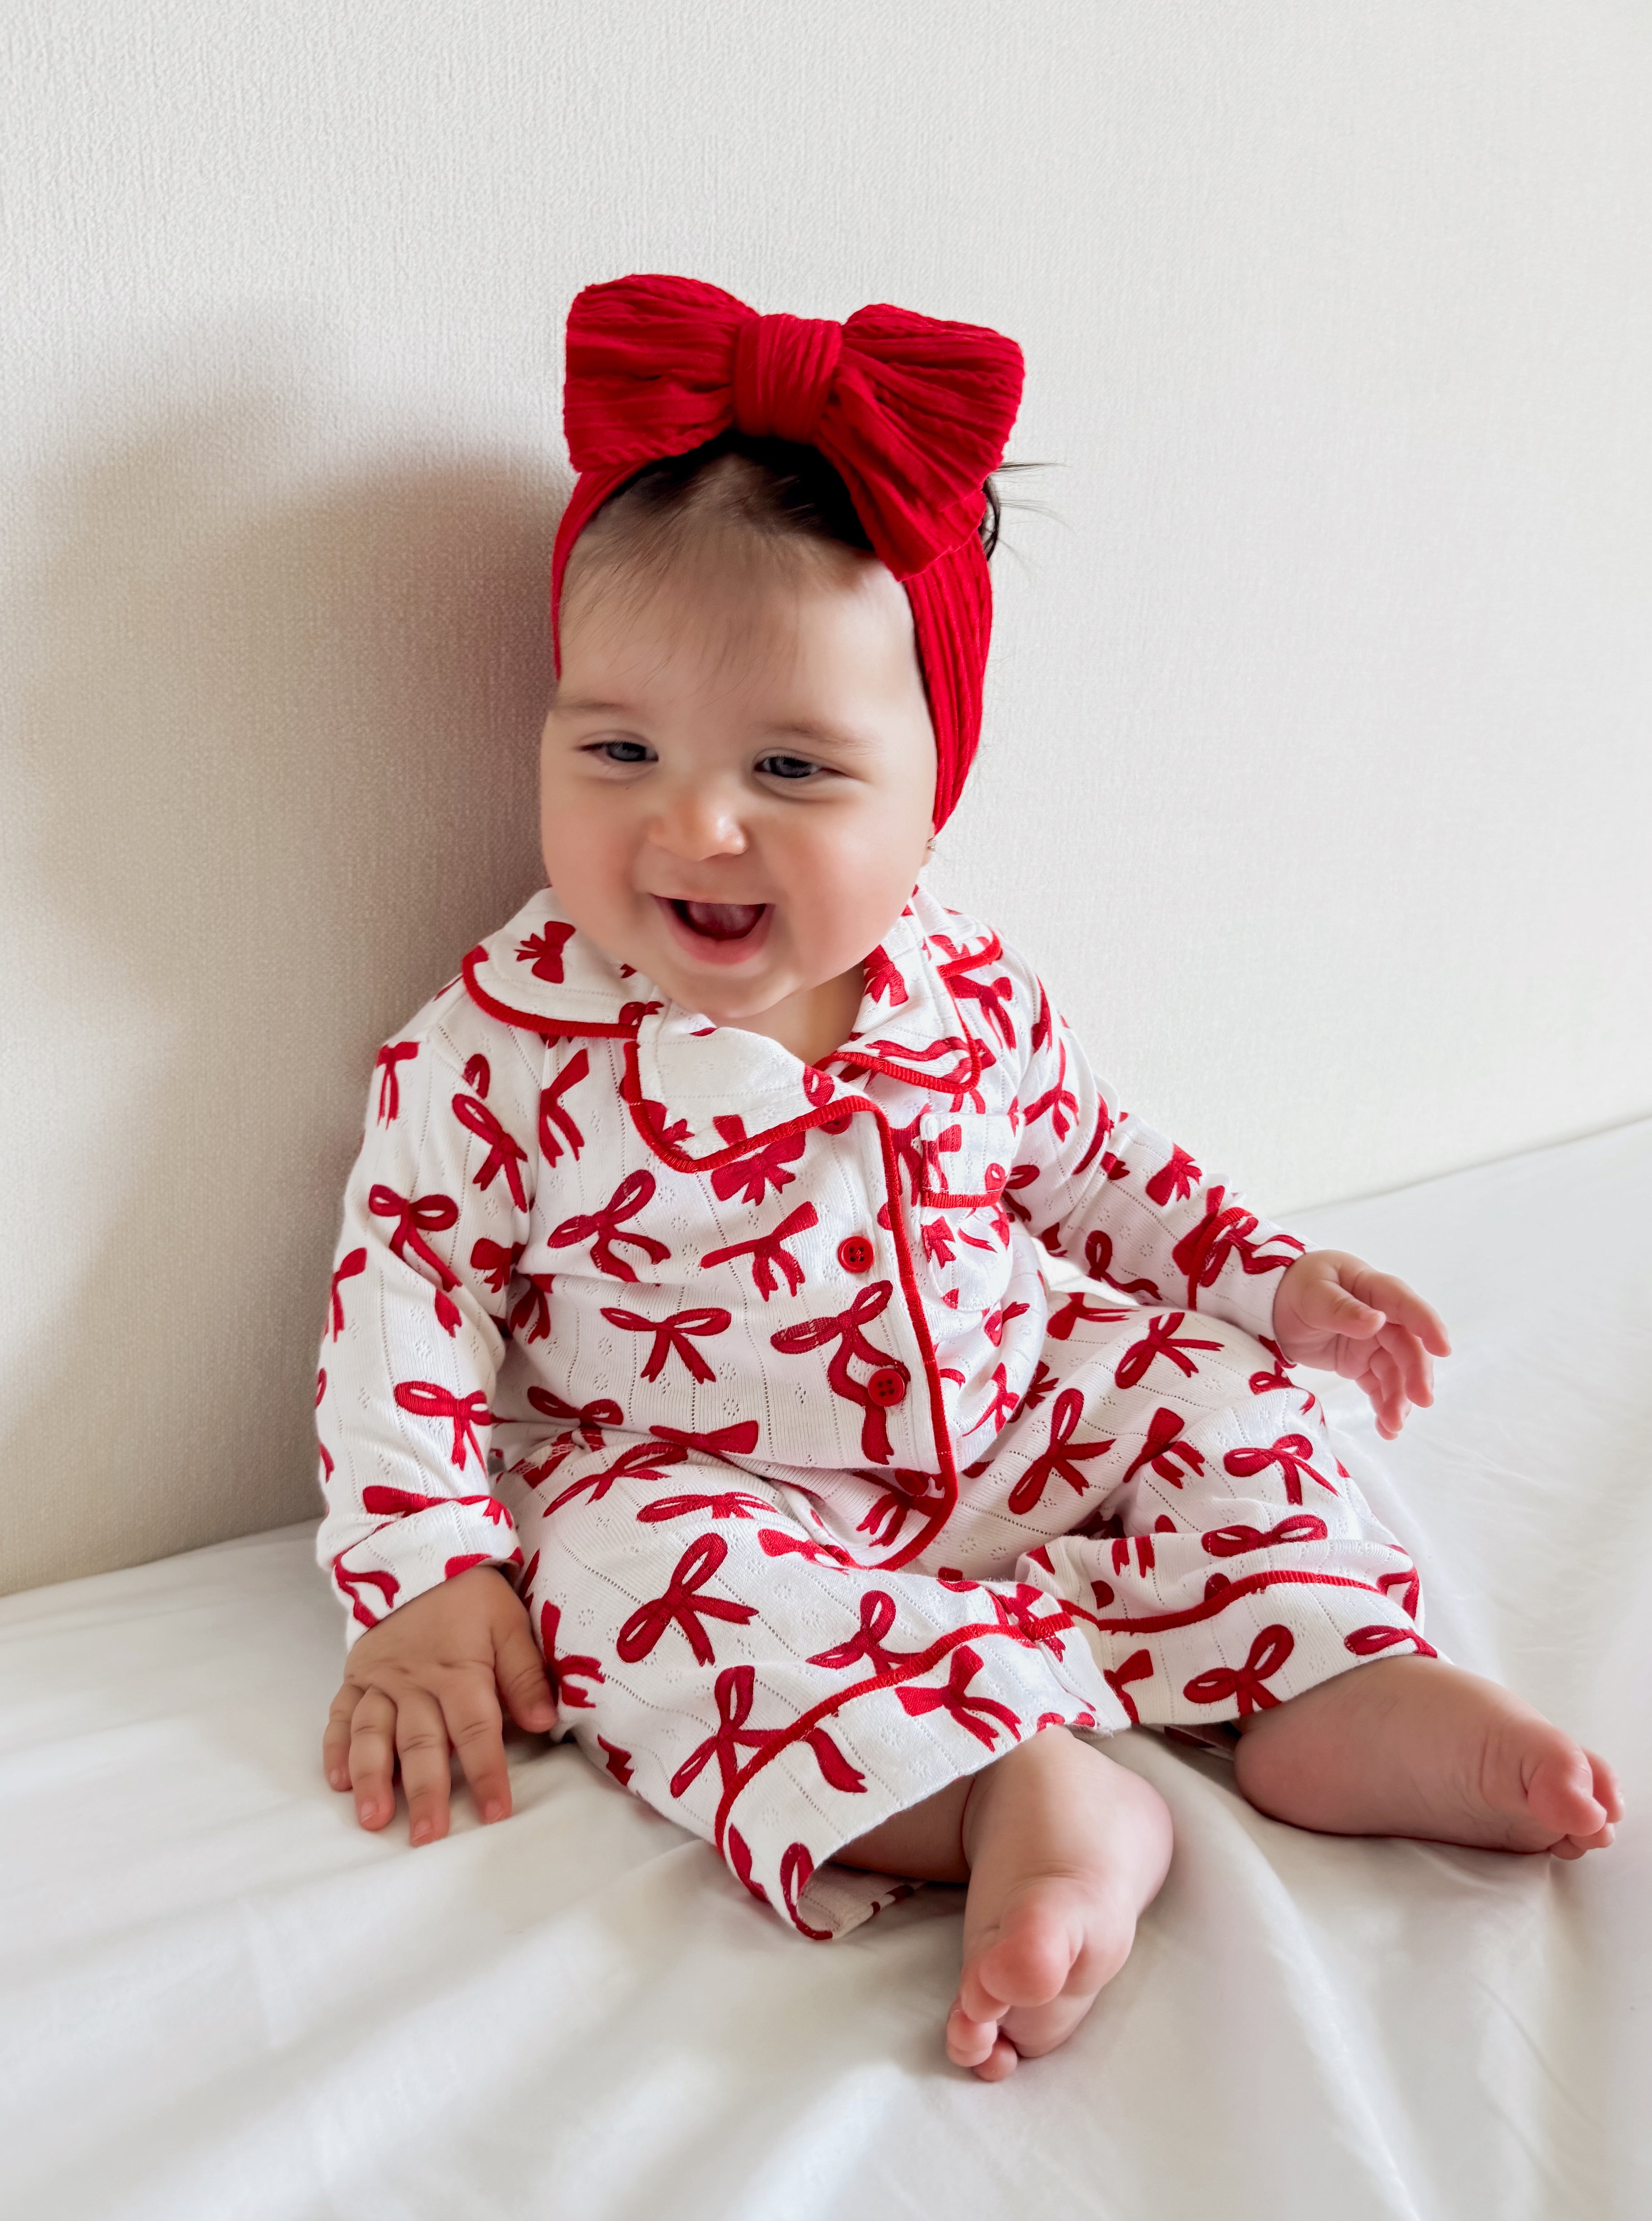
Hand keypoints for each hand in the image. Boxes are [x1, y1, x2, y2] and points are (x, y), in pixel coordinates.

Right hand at [322, 1565, 556, 1843]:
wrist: (420, 1555)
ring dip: (373, 1777)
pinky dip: (335, 1747)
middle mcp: (415, 1681)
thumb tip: (544, 1722)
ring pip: (373, 1734)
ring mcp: (380, 1680)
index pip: (476, 1730)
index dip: (486, 1772)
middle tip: (427, 1837)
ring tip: (374, 1819)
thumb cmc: (473, 1598)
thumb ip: (525, 1674)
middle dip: (425, 1791)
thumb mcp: (511, 1623)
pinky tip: (337, 1781)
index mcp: (459, 1670)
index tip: (495, 1812)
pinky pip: (339, 1714)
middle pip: (421, 1742)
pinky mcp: (355, 1676)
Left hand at [1271, 1249, 1450, 1439]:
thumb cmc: (1296, 1287)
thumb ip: (1342, 1309)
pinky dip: (1384, 1407)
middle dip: (1416, 1374)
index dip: (1427, 1325)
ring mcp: (1373, 1343)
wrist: (1275, 1303)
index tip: (1443, 1349)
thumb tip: (1376, 1321)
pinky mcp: (1361, 1364)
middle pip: (1407, 1346)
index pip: (1406, 1305)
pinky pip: (1379, 1387)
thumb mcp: (1313, 1294)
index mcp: (1373, 1289)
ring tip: (1393, 1425)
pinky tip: (1387, 1429)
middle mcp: (1382, 1317)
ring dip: (1399, 1399)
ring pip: (1396, 1372)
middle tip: (1420, 1401)